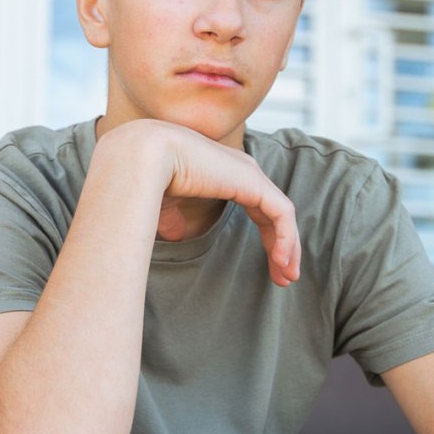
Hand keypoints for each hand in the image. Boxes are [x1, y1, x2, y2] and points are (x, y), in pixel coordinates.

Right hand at [120, 121, 300, 286]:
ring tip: (287, 277)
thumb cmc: (146, 175)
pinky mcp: (254, 183)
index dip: (266, 236)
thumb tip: (177, 235)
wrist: (144, 156)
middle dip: (281, 246)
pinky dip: (286, 239)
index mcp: (224, 172)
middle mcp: (242, 170)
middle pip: (273, 213)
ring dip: (288, 248)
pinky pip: (281, 214)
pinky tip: (281, 262)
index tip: (270, 266)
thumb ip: (174, 216)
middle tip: (284, 277)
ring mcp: (250, 174)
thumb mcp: (163, 202)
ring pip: (281, 215)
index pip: (257, 207)